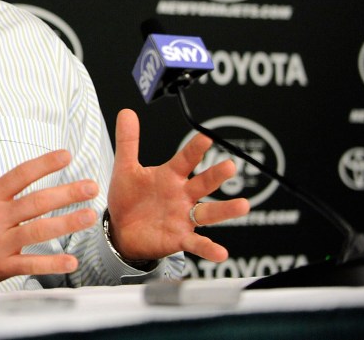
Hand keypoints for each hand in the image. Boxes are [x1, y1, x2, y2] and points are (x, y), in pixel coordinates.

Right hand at [0, 132, 99, 286]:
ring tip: (89, 215)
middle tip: (90, 186)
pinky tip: (71, 261)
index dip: (44, 164)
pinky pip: (30, 265)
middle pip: (36, 202)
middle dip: (66, 193)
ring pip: (38, 232)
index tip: (66, 155)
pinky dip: (51, 264)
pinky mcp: (1, 267)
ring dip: (67, 223)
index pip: (19, 175)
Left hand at [106, 109, 249, 262]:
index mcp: (170, 176)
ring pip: (209, 213)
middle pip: (203, 183)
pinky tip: (220, 253)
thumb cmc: (128, 198)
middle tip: (230, 166)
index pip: (186, 159)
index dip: (195, 148)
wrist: (119, 229)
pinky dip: (208, 248)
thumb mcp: (126, 168)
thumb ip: (128, 141)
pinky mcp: (179, 238)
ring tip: (243, 205)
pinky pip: (196, 243)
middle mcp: (182, 195)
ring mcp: (184, 217)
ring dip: (226, 210)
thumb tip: (126, 111)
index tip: (207, 137)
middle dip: (216, 175)